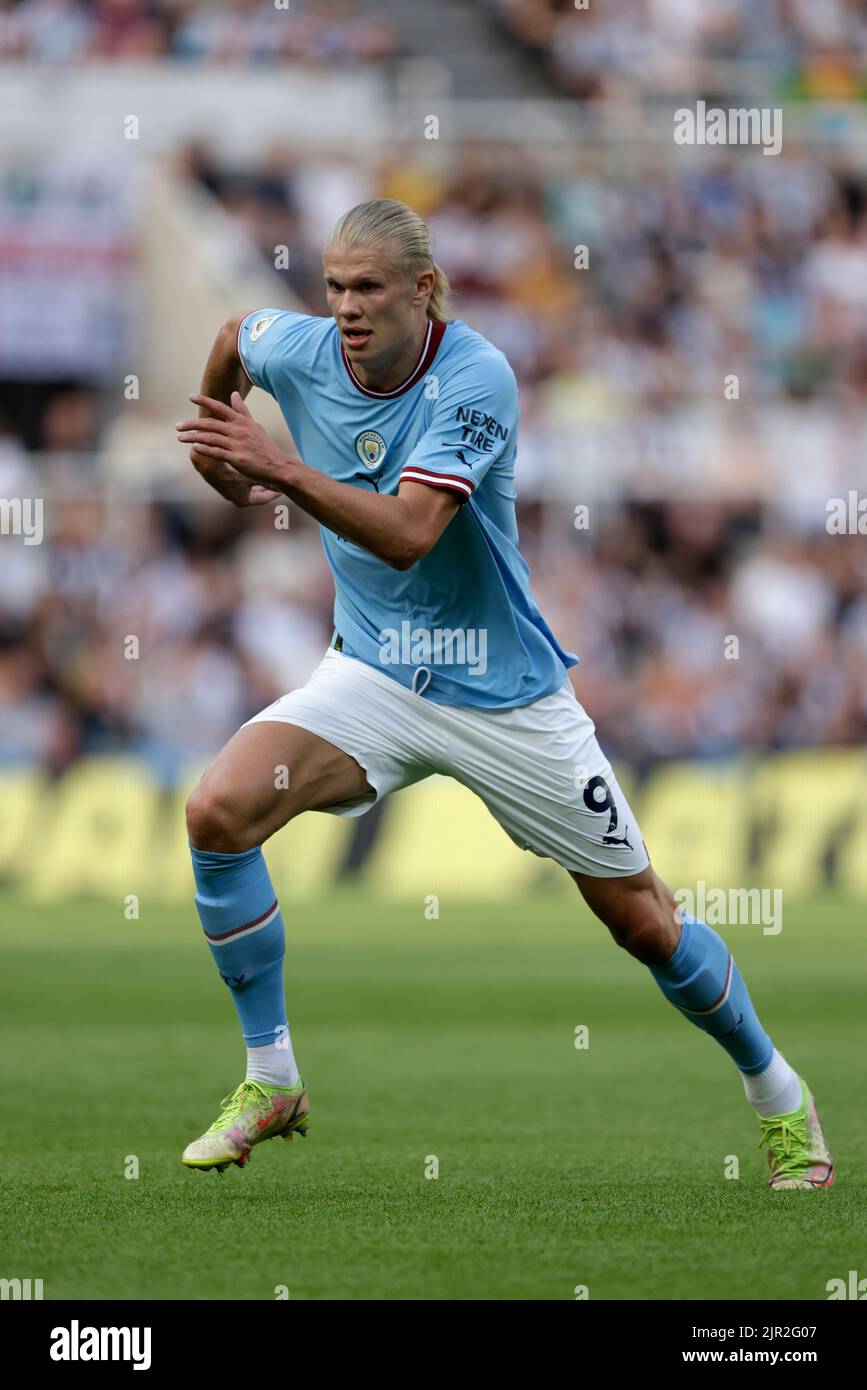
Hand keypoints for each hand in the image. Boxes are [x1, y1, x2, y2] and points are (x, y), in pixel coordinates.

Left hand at [177, 392, 291, 493]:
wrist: (277, 465)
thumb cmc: (264, 446)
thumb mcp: (254, 425)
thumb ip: (242, 410)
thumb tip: (234, 394)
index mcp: (241, 421)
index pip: (220, 407)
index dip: (205, 401)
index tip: (191, 397)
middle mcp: (238, 430)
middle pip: (211, 423)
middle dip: (192, 424)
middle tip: (177, 426)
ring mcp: (238, 444)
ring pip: (210, 437)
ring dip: (193, 436)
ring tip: (180, 437)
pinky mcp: (237, 459)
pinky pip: (217, 452)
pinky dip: (205, 449)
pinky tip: (194, 447)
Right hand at [187, 450, 281, 507]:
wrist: (208, 463)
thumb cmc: (232, 470)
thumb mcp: (252, 476)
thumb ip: (265, 480)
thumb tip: (281, 483)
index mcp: (244, 501)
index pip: (264, 499)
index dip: (274, 493)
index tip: (282, 489)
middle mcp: (236, 499)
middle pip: (258, 495)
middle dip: (267, 488)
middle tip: (277, 482)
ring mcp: (230, 493)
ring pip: (250, 488)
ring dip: (259, 482)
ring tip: (268, 475)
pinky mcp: (225, 484)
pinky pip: (243, 483)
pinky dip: (250, 478)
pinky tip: (255, 470)